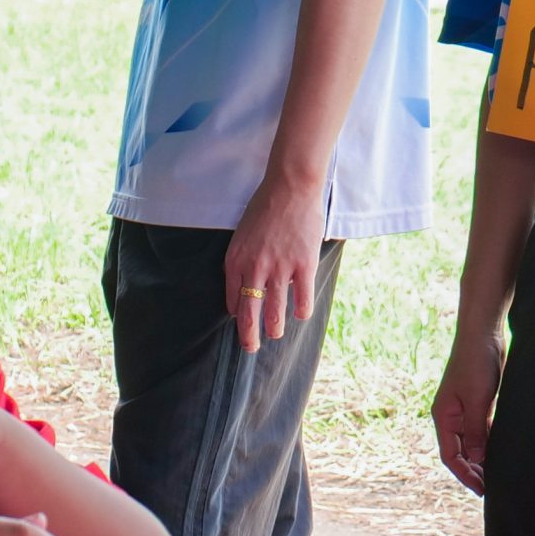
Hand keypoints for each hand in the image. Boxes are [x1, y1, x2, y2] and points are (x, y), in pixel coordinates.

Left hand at [224, 176, 325, 352]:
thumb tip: (244, 285)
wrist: (290, 187)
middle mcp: (254, 269)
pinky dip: (301, 312)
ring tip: (275, 334)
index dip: (236, 315)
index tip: (241, 321)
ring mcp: (279, 269)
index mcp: (235, 260)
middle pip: (249, 314)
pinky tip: (301, 314)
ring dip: (275, 328)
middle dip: (249, 336)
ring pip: (275, 312)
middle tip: (251, 348)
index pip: (232, 299)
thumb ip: (242, 260)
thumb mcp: (242, 234)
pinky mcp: (302, 266)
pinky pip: (301, 300)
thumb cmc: (265, 207)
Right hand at [433, 324, 505, 494]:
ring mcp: (464, 410)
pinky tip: (502, 452)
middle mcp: (451, 417)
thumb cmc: (476, 363)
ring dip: (482, 458)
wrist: (483, 334)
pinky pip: (481, 430)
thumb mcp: (478, 400)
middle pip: (460, 452)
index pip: (450, 456)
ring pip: (472, 443)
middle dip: (474, 471)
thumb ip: (477, 430)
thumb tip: (479, 459)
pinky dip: (490, 443)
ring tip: (499, 474)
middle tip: (493, 487)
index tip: (482, 490)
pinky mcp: (478, 403)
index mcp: (443, 417)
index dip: (465, 475)